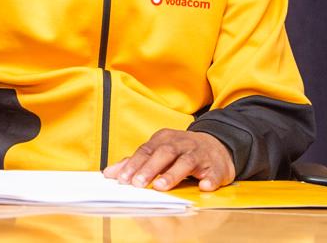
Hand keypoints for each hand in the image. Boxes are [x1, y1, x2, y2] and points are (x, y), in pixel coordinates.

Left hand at [103, 129, 233, 191]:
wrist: (217, 146)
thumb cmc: (181, 151)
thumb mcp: (158, 151)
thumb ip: (136, 162)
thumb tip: (109, 173)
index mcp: (165, 138)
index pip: (146, 150)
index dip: (134, 164)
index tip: (122, 179)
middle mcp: (181, 143)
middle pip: (164, 153)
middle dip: (149, 168)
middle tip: (137, 183)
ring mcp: (200, 154)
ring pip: (186, 161)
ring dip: (173, 174)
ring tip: (161, 186)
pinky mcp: (216, 166)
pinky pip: (213, 173)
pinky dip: (209, 179)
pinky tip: (204, 186)